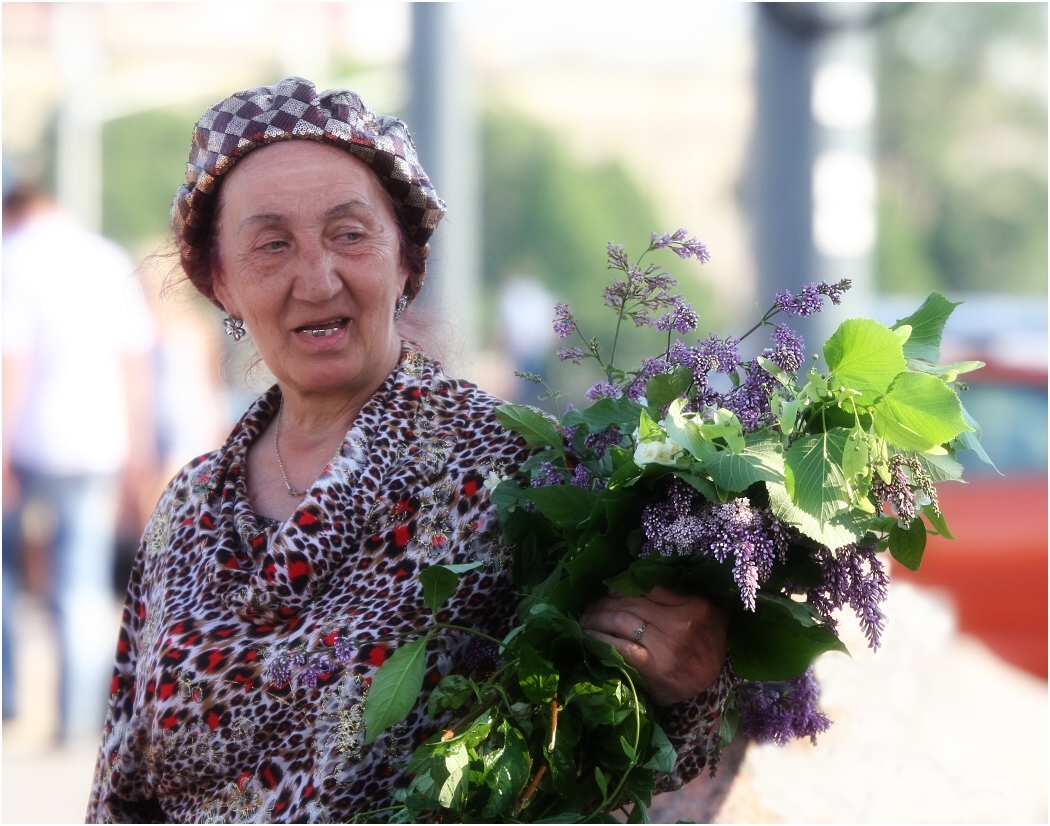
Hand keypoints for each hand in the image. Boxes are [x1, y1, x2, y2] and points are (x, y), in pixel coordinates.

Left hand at [579, 586, 727, 705]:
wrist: (711, 691)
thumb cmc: (707, 649)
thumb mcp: (711, 615)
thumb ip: (690, 593)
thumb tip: (655, 573)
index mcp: (694, 605)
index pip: (650, 587)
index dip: (624, 587)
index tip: (610, 590)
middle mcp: (679, 623)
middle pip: (632, 602)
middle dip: (606, 602)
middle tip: (591, 604)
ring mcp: (665, 645)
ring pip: (621, 620)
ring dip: (598, 617)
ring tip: (585, 618)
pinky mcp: (652, 667)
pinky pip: (619, 646)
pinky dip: (600, 639)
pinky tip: (588, 636)